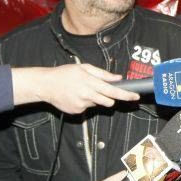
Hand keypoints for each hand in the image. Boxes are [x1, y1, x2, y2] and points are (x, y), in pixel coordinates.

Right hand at [12, 64, 139, 112]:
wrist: (46, 85)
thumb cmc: (65, 74)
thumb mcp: (84, 68)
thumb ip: (102, 73)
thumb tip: (117, 78)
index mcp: (90, 82)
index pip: (113, 91)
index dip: (126, 95)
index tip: (135, 97)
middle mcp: (87, 95)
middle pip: (109, 101)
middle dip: (111, 98)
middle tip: (106, 92)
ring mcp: (82, 105)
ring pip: (97, 104)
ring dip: (96, 98)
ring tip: (84, 90)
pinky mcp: (77, 111)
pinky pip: (87, 107)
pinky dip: (85, 102)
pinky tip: (76, 95)